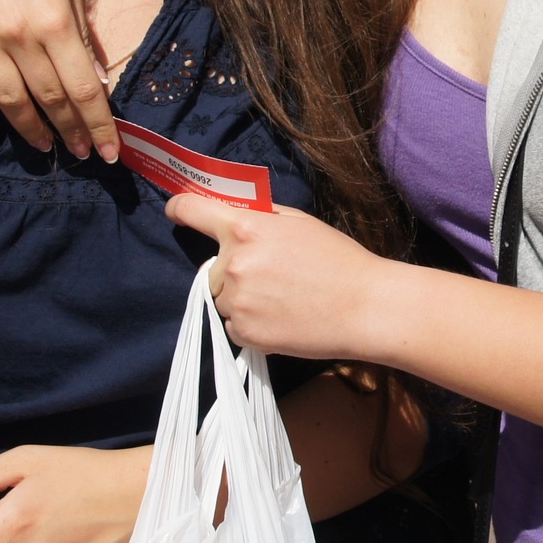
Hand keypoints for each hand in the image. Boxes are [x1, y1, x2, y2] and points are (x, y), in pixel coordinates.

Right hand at [0, 0, 118, 161]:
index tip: (109, 153)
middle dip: (71, 132)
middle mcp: (19, 37)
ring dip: (31, 128)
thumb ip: (82, 31)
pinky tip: (1, 108)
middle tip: (82, 152)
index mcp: (56, 22)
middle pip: (49, 101)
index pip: (83, 92)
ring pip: (8, 102)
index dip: (98, 127)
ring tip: (47, 144)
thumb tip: (94, 79)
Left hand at [164, 196, 395, 364]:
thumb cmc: (338, 259)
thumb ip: (260, 216)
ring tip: (283, 300)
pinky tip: (283, 318)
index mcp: (246, 228)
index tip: (177, 211)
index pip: (192, 210)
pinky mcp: (246, 334)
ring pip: (223, 299)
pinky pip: (234, 326)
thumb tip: (232, 212)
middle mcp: (233, 264)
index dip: (180, 208)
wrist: (365, 307)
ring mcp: (237, 302)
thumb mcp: (299, 222)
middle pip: (213, 269)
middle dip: (233, 271)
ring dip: (243, 300)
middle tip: (273, 276)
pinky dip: (252, 324)